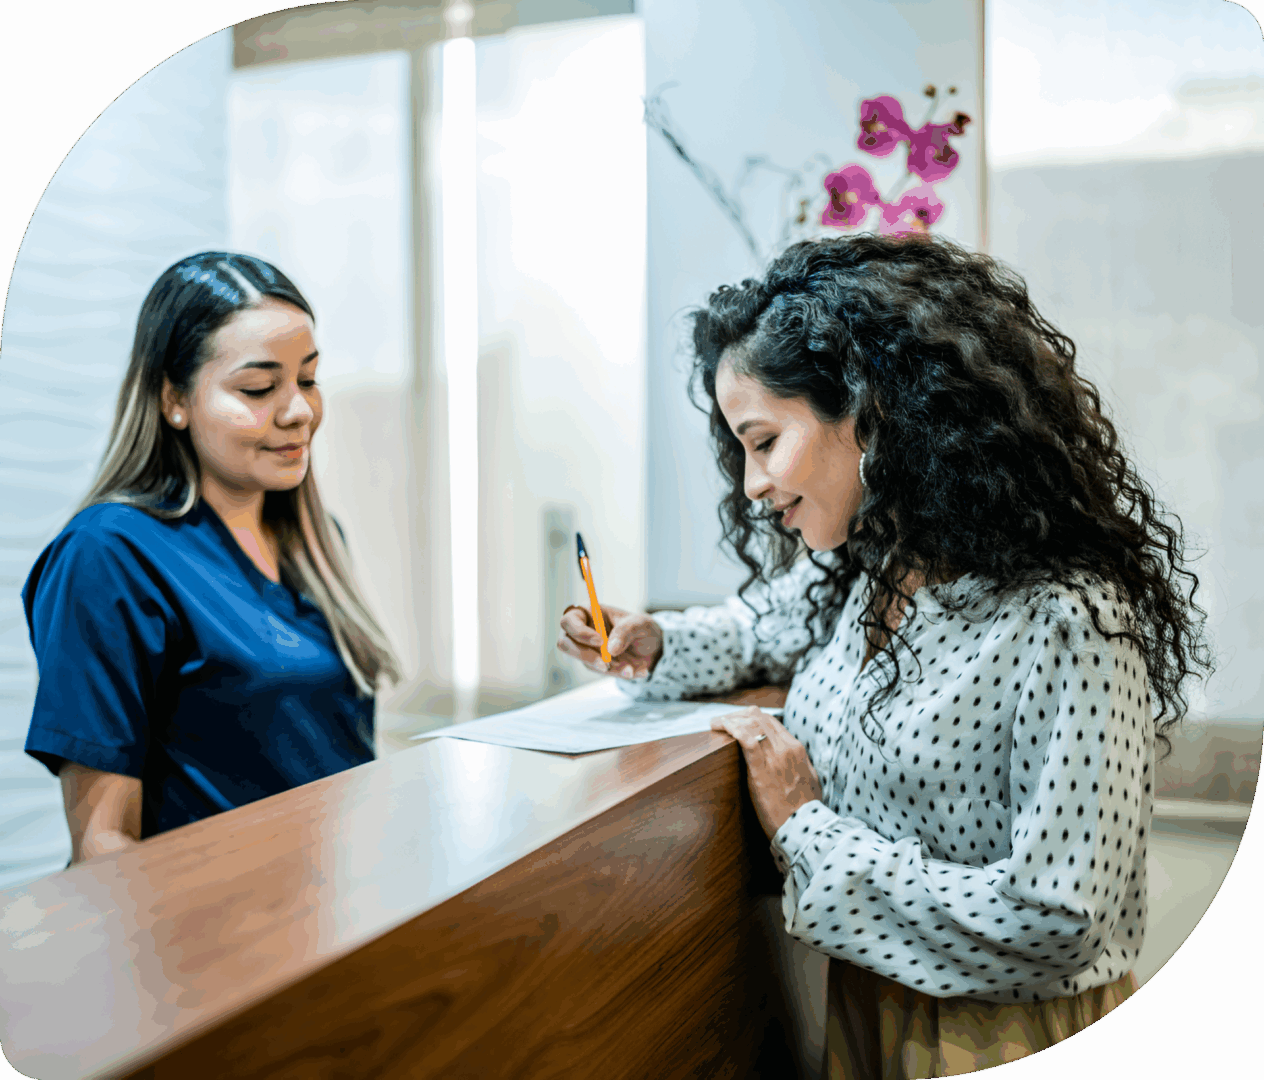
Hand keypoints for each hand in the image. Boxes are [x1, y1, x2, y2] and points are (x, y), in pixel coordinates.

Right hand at [557, 604, 662, 679]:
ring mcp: (586, 649)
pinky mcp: (594, 664)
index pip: (569, 620)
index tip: (600, 641)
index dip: (579, 632)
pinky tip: (635, 670)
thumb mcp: (640, 624)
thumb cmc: (641, 628)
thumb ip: (626, 631)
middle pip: (565, 644)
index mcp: (589, 612)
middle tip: (607, 664)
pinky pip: (601, 672)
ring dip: (610, 668)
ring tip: (632, 668)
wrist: (653, 647)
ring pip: (586, 662)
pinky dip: (618, 673)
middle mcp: (582, 631)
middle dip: (586, 656)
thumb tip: (610, 649)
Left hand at [710, 707, 822, 839]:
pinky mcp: (761, 771)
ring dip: (730, 720)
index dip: (750, 717)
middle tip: (722, 721)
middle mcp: (786, 748)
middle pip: (758, 718)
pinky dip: (732, 728)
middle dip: (737, 715)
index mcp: (797, 749)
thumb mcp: (809, 779)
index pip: (770, 721)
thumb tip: (793, 760)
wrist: (804, 828)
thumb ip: (800, 765)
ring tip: (716, 723)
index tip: (737, 721)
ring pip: (751, 724)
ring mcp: (775, 758)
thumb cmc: (806, 809)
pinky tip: (721, 726)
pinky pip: (746, 740)